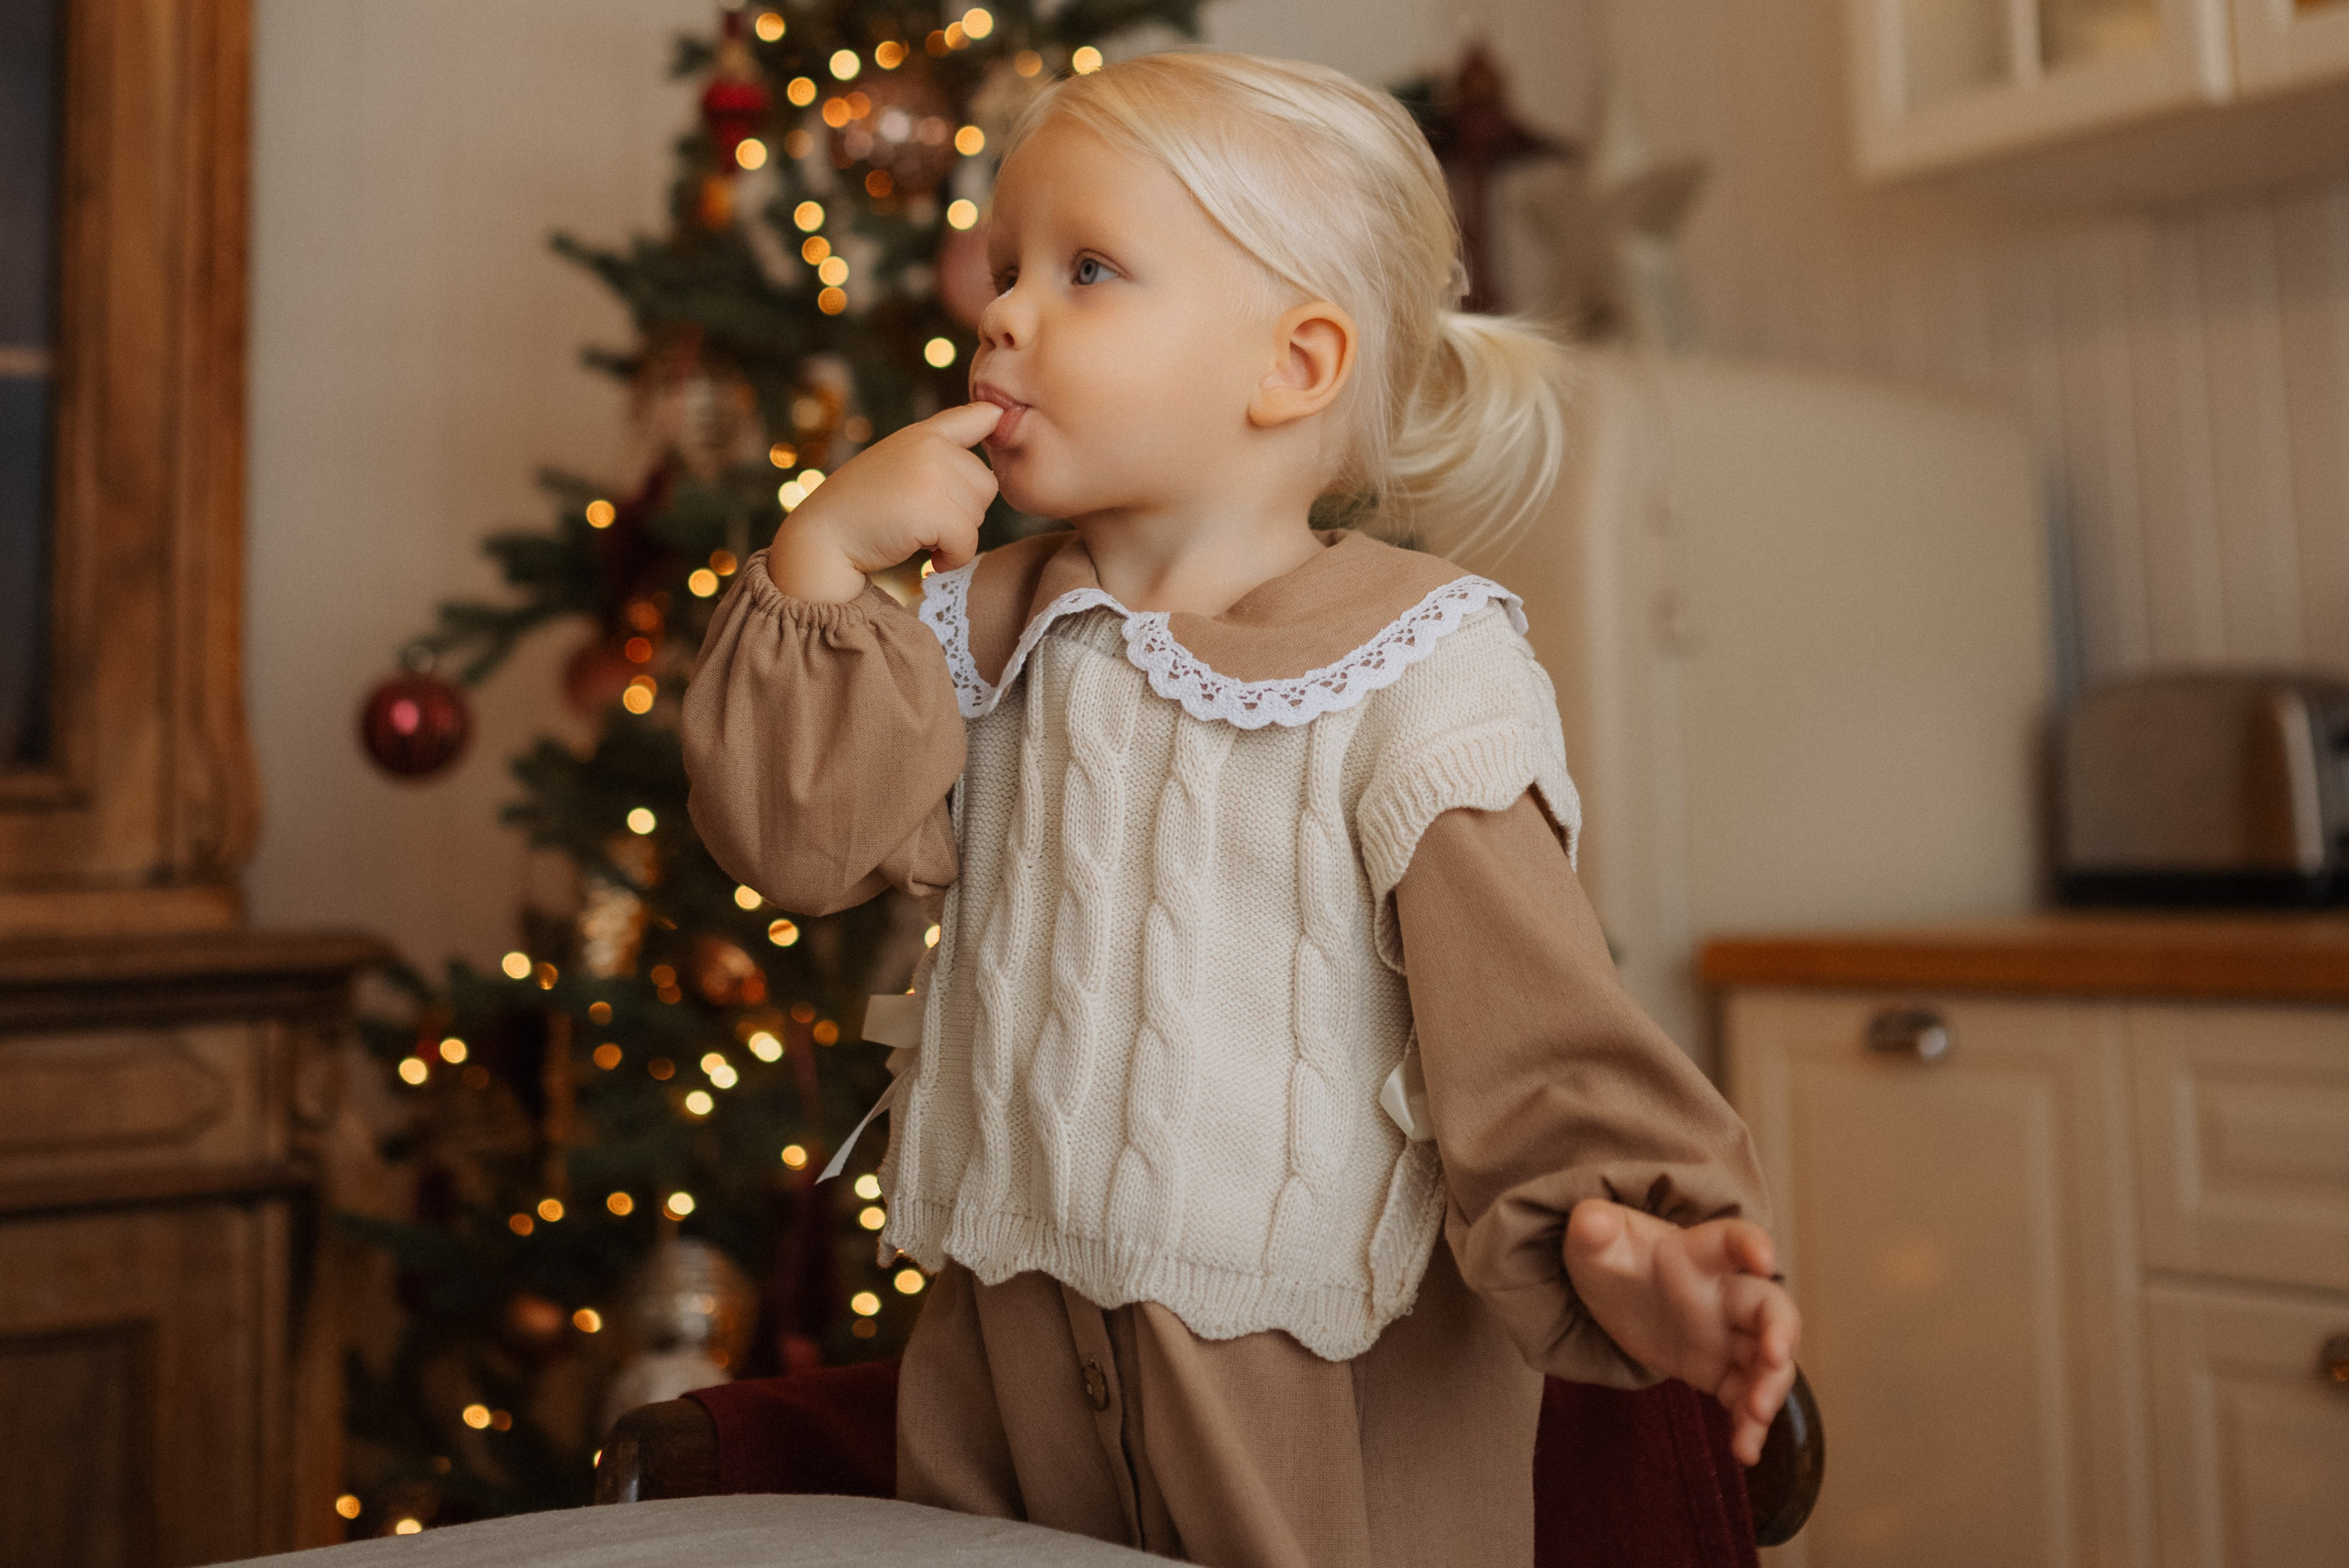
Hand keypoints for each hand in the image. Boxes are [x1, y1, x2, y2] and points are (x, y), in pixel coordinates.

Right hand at [766, 401, 1003, 602]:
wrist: (822, 539)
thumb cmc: (863, 508)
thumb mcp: (899, 463)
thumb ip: (941, 446)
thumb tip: (997, 417)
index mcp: (923, 434)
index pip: (976, 416)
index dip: (995, 420)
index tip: (999, 420)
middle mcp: (930, 446)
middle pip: (986, 486)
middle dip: (962, 512)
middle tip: (922, 520)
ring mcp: (931, 474)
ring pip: (979, 516)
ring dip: (955, 537)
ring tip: (918, 535)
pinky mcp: (931, 509)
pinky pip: (967, 542)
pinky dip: (951, 559)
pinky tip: (927, 559)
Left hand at [1562, 1198, 1799, 1466]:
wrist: (1614, 1291)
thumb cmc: (1613, 1254)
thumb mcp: (1593, 1238)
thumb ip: (1593, 1227)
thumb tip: (1589, 1221)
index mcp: (1696, 1253)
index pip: (1731, 1240)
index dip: (1751, 1244)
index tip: (1763, 1258)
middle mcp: (1723, 1294)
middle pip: (1770, 1308)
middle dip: (1781, 1333)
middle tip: (1774, 1360)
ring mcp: (1725, 1335)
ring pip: (1767, 1361)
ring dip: (1770, 1388)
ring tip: (1754, 1418)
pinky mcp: (1718, 1372)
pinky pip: (1743, 1398)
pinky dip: (1749, 1425)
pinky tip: (1744, 1453)